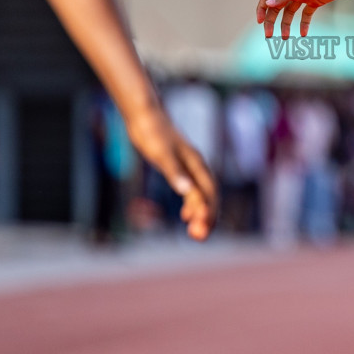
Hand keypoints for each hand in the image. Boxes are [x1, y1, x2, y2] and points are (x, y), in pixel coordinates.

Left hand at [126, 107, 216, 239]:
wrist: (144, 116)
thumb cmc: (153, 134)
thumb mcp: (162, 155)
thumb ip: (175, 173)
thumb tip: (186, 192)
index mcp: (196, 165)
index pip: (209, 194)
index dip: (207, 213)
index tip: (201, 232)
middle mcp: (196, 167)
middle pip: (209, 196)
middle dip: (207, 217)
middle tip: (199, 237)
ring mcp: (188, 167)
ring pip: (201, 195)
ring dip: (200, 213)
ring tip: (195, 232)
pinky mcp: (179, 167)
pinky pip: (193, 190)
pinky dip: (192, 204)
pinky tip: (185, 215)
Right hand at [256, 0, 346, 39]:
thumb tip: (268, 4)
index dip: (261, 8)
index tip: (260, 22)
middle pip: (277, 7)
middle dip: (271, 21)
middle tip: (269, 36)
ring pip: (290, 13)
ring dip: (286, 25)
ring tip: (285, 38)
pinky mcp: (315, 1)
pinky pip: (305, 14)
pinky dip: (303, 24)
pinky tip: (304, 34)